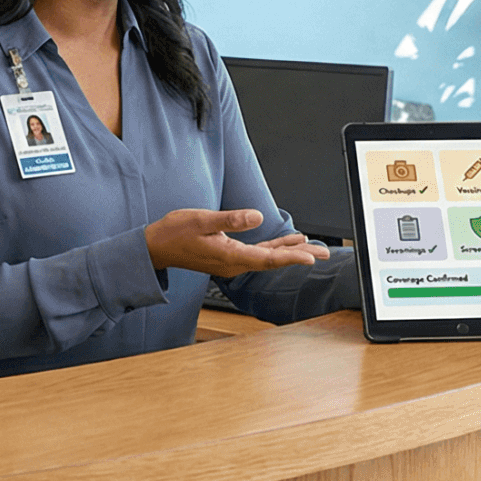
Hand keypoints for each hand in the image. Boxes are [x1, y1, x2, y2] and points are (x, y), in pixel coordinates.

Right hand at [145, 209, 330, 277]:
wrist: (156, 246)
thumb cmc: (176, 232)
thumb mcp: (202, 220)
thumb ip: (231, 220)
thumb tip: (257, 217)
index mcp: (229, 256)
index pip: (267, 259)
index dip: (291, 258)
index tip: (310, 256)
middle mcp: (234, 263)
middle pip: (273, 261)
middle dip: (299, 256)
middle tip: (324, 254)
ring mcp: (232, 261)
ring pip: (267, 258)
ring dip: (289, 252)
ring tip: (312, 247)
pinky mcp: (229, 255)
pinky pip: (258, 254)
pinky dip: (274, 249)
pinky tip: (287, 243)